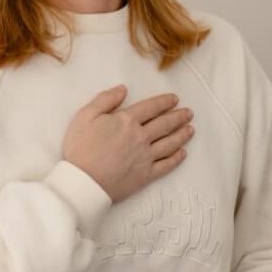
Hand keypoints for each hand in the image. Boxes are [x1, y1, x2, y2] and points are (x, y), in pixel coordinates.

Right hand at [62, 86, 193, 202]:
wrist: (83, 182)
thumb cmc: (80, 149)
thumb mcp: (85, 116)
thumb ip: (105, 100)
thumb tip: (123, 89)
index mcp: (127, 121)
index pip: (151, 107)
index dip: (165, 102)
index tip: (175, 99)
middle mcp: (141, 137)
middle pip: (165, 124)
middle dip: (179, 117)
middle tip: (189, 113)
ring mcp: (146, 157)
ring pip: (170, 143)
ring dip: (182, 135)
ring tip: (191, 129)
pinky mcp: (146, 175)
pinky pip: (166, 165)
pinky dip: (176, 158)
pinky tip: (183, 153)